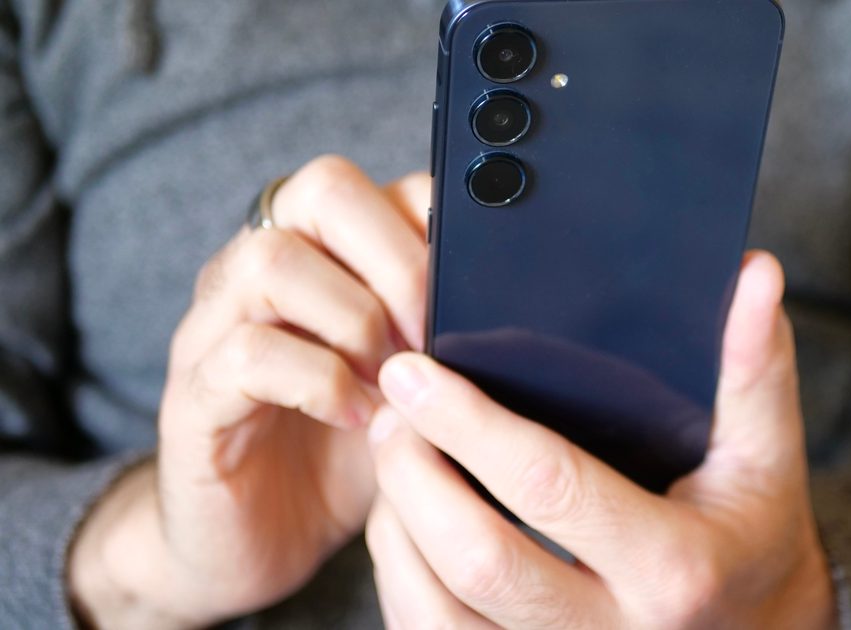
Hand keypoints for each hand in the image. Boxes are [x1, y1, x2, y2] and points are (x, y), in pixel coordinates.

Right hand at [69, 157, 432, 627]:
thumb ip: (446, 333)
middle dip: (401, 261)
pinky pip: (248, 353)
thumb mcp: (412, 384)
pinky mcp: (194, 394)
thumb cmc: (343, 452)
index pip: (383, 184)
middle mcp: (261, 270)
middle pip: (324, 188)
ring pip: (274, 260)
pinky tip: (358, 417)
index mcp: (321, 254)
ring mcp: (217, 325)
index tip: (477, 295)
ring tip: (393, 381)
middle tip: (435, 336)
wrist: (258, 538)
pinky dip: (320, 382)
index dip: (438, 226)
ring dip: (356, 319)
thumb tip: (517, 303)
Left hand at [365, 252, 836, 628]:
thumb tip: (755, 274)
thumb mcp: (766, 455)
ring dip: (398, 525)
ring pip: (438, 610)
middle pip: (478, 559)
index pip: (550, 486)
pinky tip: (407, 521)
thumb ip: (755, 365)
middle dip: (415, 475)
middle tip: (390, 411)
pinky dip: (402, 576)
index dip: (470, 424)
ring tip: (393, 458)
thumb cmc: (749, 535)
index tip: (415, 372)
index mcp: (673, 566)